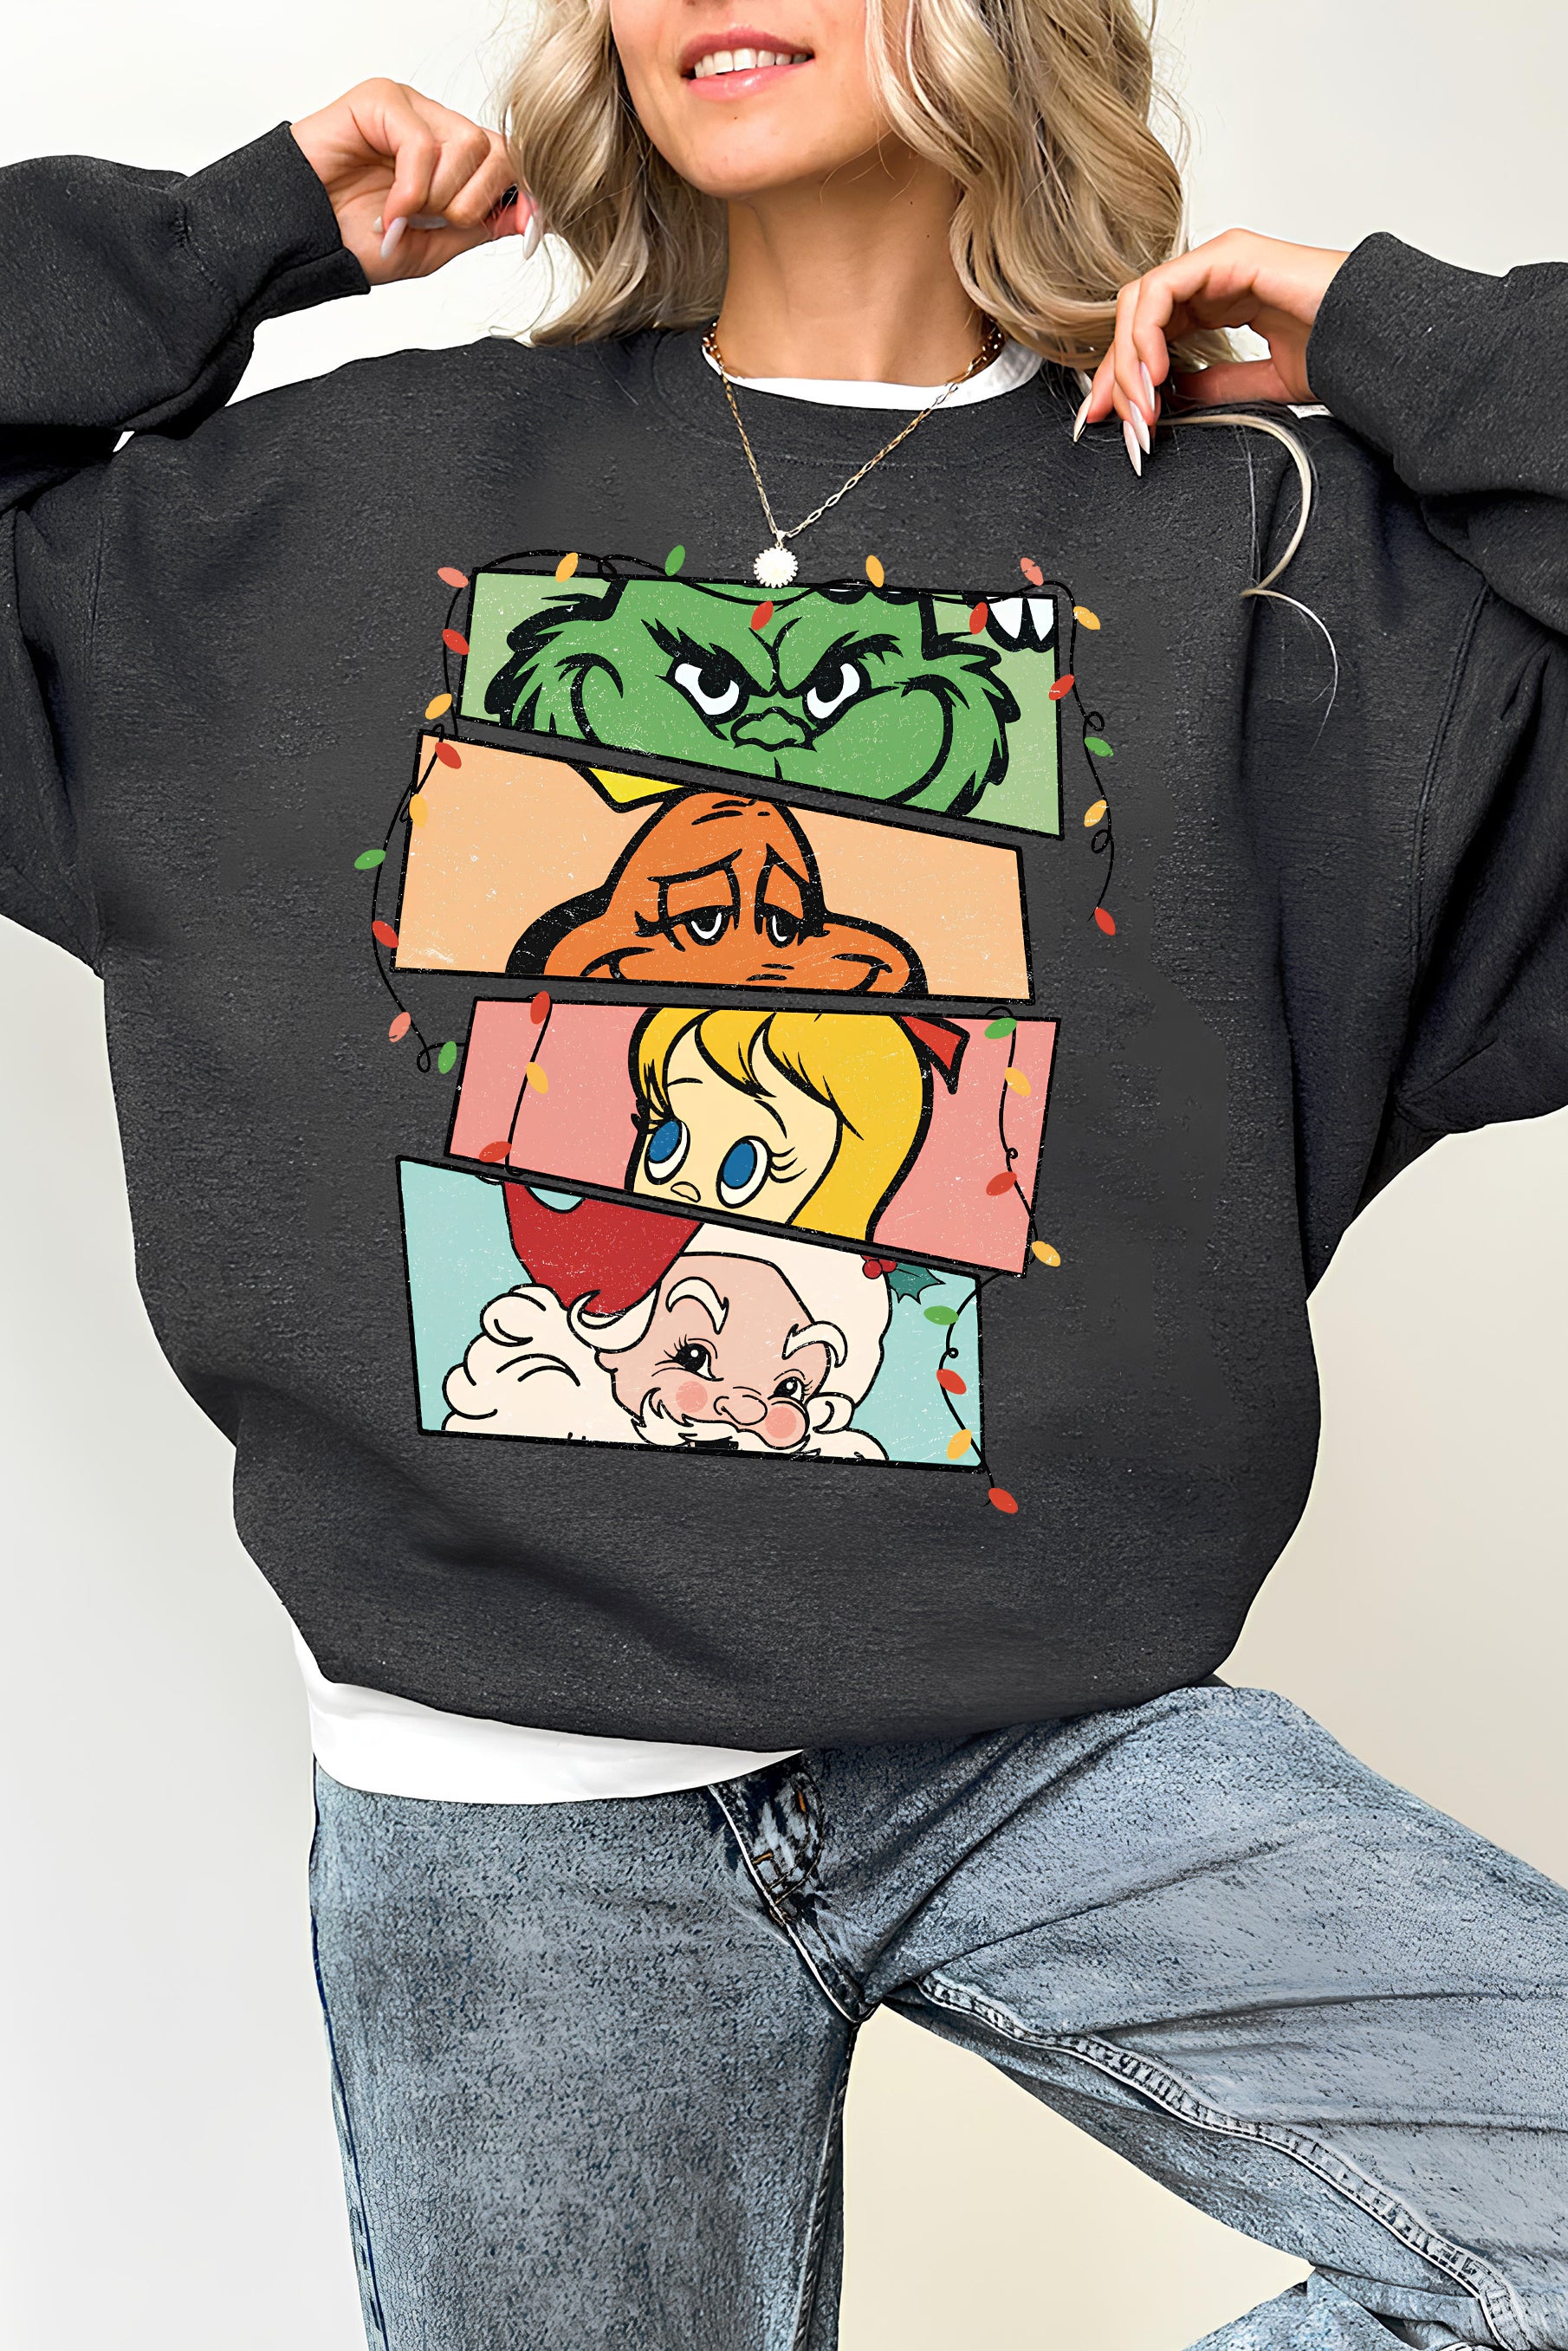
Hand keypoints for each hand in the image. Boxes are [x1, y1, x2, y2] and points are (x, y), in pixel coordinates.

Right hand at [290, 79, 536, 284]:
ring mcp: (409, 109)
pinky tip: (389, 209)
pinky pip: (422, 142)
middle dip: (472, 202)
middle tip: (433, 223)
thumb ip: (480, 226)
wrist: (305, 242)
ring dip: (437, 196)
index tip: (531, 227)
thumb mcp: (434, 246)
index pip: (508, 158)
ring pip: (466, 145)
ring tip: (401, 215)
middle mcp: (435, 127)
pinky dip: (410, 187)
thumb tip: (530, 216)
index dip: (521, 192)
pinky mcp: (380, 100)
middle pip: (495, 151)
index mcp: (451, 159)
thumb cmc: (354, 241)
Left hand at [1078, 229, 1351, 470]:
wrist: (1374, 340)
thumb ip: (1212, 386)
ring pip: (1141, 302)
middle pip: (1136, 317)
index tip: (1117, 424)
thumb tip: (1168, 398)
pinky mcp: (1227, 255)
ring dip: (1130, 360)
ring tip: (1142, 407)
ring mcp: (1218, 261)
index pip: (1151, 333)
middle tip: (1126, 424)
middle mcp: (1213, 275)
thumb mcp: (1259, 384)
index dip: (1125, 378)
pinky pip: (1162, 290)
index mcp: (1219, 299)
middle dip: (1119, 375)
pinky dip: (1147, 332)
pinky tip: (1155, 373)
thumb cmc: (1335, 355)